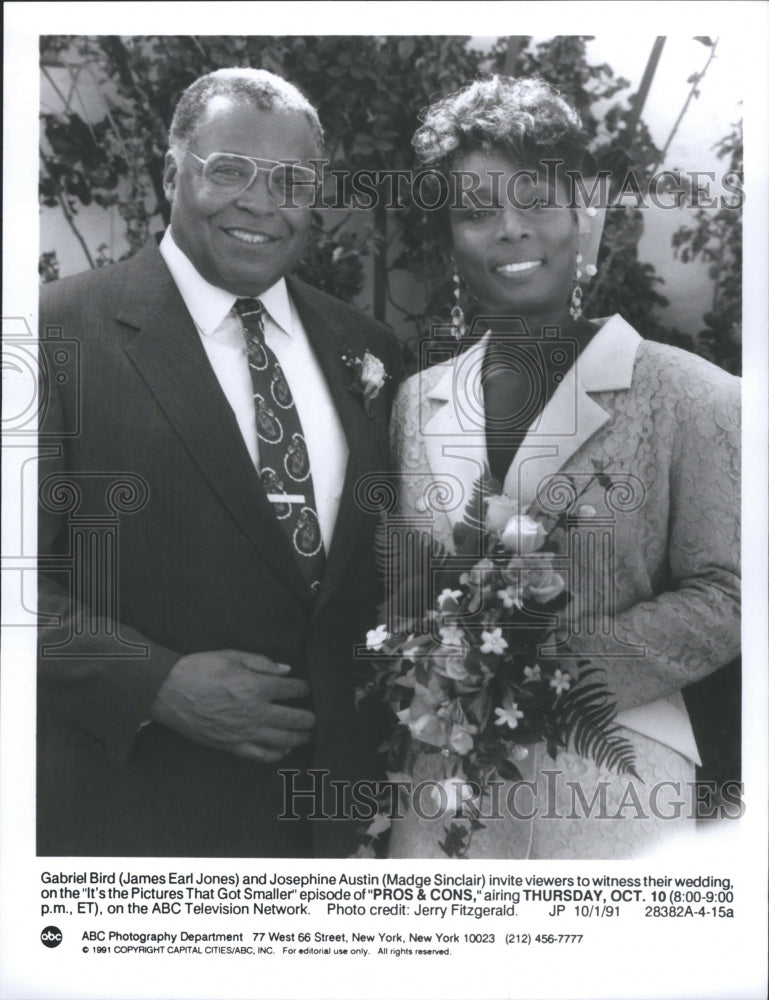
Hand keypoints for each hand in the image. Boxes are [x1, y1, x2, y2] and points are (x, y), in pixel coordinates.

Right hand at [150, 650, 314, 762]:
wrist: (168, 692)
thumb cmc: (198, 669)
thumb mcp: (231, 655)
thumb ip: (262, 663)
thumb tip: (285, 671)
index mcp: (256, 687)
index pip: (292, 689)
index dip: (304, 688)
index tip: (308, 689)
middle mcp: (254, 712)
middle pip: (295, 718)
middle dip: (310, 718)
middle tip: (317, 718)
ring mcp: (244, 732)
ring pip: (283, 740)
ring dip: (300, 738)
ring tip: (308, 735)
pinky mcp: (231, 746)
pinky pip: (260, 755)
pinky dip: (276, 755)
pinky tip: (284, 751)